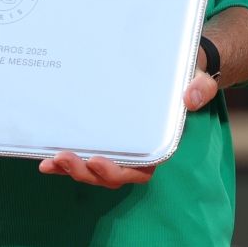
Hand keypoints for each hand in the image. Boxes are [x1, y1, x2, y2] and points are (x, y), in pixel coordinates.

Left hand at [35, 65, 220, 187]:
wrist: (177, 71)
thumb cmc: (187, 79)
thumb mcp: (199, 80)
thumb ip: (200, 89)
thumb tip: (191, 97)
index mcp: (159, 148)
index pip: (139, 170)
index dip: (116, 171)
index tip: (98, 161)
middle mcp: (137, 154)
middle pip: (110, 175)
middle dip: (85, 172)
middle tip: (63, 158)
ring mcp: (118, 149)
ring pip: (94, 171)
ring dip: (71, 169)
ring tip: (50, 161)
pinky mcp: (104, 140)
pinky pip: (85, 157)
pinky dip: (66, 161)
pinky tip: (46, 158)